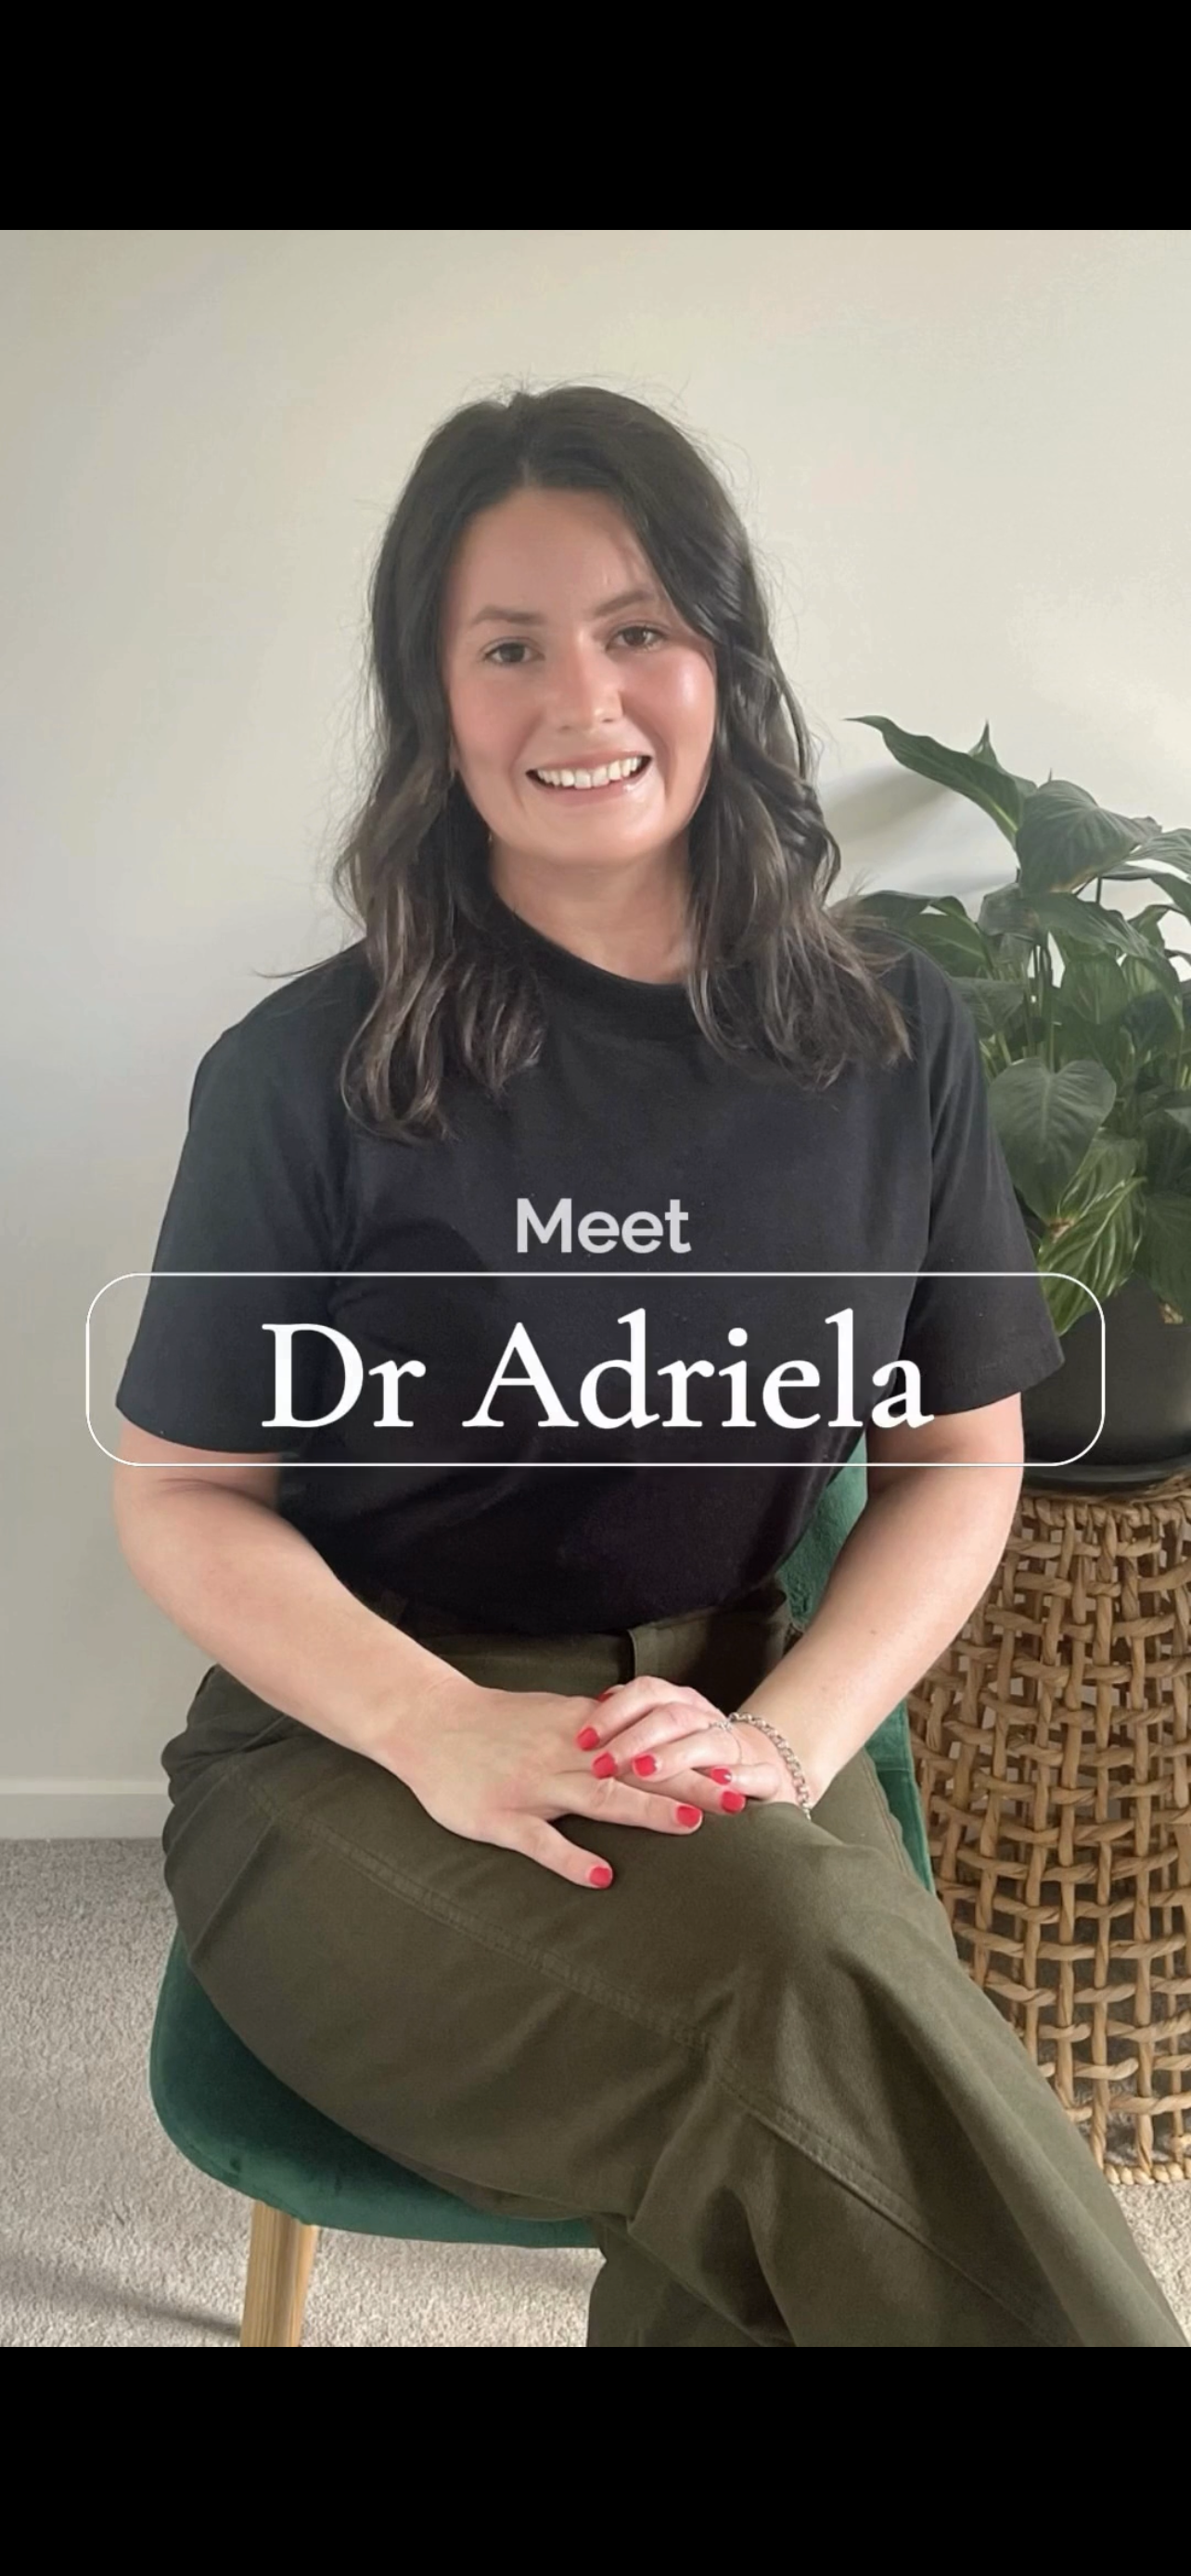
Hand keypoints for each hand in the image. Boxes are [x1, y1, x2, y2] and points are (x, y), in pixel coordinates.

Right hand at [390, 1670, 757, 1891]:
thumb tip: (640, 1734)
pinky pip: (540, 1841)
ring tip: (690, 1825)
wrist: (425, 1720)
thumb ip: (593, 1727)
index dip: (692, 1758)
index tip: (736, 1771)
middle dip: (689, 1784)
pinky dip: (571, 1858)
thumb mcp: (547, 1714)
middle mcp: (563, 1756)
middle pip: (636, 1770)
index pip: (646, 1745)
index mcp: (578, 1732)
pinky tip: (603, 1876)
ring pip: (598, 1798)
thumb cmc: (490, 1722)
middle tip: (737, 1800)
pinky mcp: (500, 1818)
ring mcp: (532, 1787)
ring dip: (645, 1810)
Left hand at [581, 1677, 816, 1809]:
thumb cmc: (692, 1757)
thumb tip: (585, 1714)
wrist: (761, 1769)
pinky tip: (721, 1784)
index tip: (582, 1739)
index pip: (644, 1693)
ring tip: (647, 1770)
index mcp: (679, 1703)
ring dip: (675, 1755)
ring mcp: (737, 1745)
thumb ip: (629, 1724)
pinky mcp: (767, 1777)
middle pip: (669, 1716)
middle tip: (604, 1764)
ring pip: (706, 1740)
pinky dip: (739, 1777)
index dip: (613, 1712)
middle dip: (635, 1739)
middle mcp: (706, 1719)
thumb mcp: (660, 1737)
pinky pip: (757, 1772)